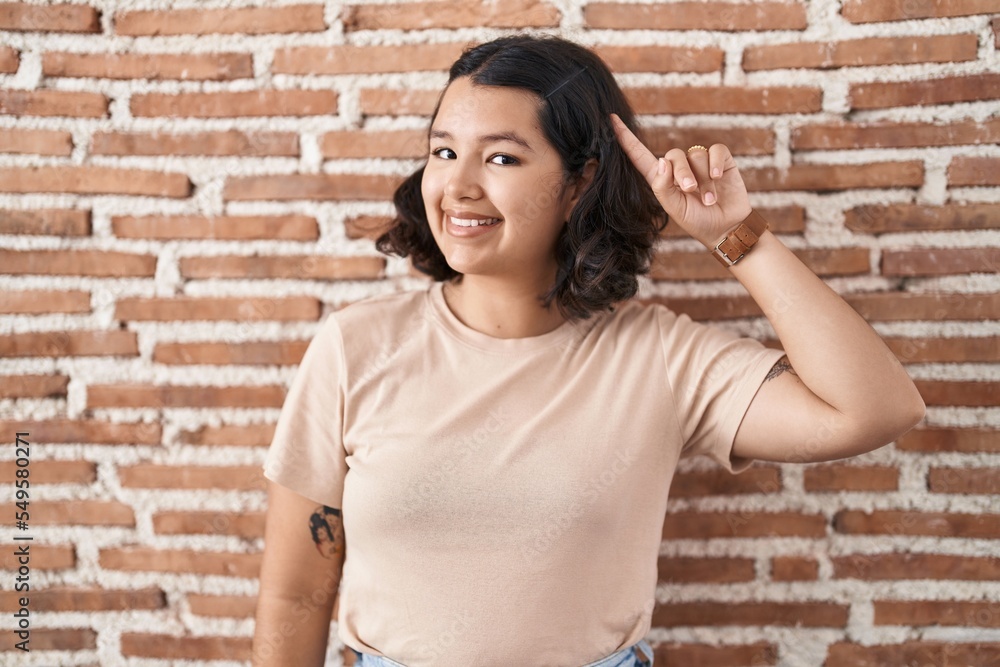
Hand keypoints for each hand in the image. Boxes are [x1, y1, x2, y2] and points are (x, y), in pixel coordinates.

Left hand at [609, 113, 753, 248]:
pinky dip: (716, 163)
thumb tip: (662, 160)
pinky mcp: (721, 161)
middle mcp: (679, 168)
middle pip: (674, 155)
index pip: (640, 156)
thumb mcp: (675, 209)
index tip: (612, 119)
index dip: (626, 138)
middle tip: (690, 190)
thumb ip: (663, 187)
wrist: (726, 228)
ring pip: (696, 154)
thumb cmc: (697, 221)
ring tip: (708, 199)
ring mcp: (700, 163)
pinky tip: (718, 177)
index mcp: (661, 179)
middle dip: (682, 173)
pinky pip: (715, 150)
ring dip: (703, 178)